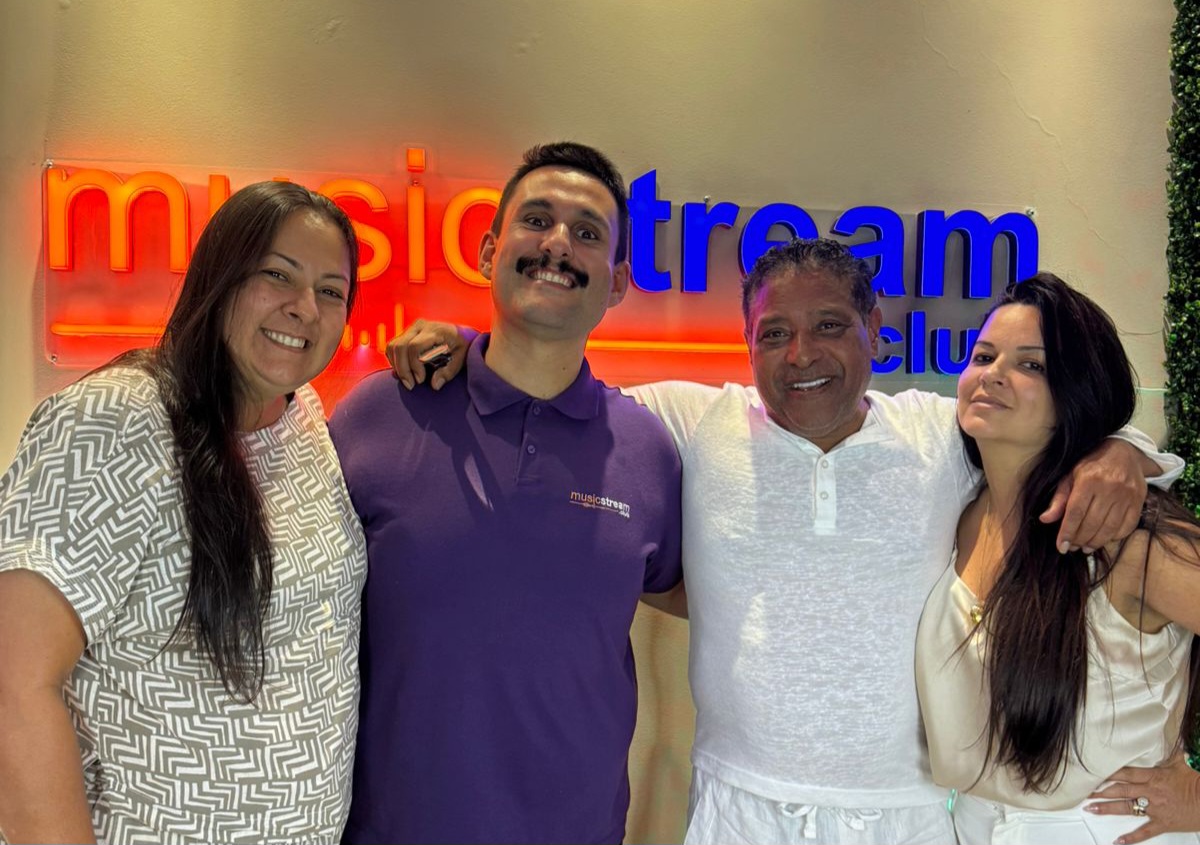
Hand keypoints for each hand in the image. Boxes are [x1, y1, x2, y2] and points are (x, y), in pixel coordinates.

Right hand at [385, 320, 467, 389]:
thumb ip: (448, 372)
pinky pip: (392, 347)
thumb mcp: (462, 359)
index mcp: (435, 330)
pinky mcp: (406, 333)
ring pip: (393, 346)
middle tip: (410, 385)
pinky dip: (394, 361)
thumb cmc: (463, 347)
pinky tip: (405, 371)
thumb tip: (434, 385)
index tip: (420, 380)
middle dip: (402, 369)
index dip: (414, 365)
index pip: (415, 346)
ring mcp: (412, 328)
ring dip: (396, 366)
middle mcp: (421, 326)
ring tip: (407, 380)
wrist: (462, 334)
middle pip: (400, 346)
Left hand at [1039, 439, 1145, 554]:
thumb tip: (1045, 519)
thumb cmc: (1091, 465)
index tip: (1062, 546)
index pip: (1076, 512)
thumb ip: (1059, 499)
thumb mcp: (1070, 477)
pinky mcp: (1139, 500)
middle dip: (1080, 539)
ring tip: (1086, 547)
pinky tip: (1104, 538)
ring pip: (1110, 527)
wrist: (1123, 452)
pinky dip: (1115, 537)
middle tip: (1073, 547)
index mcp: (1088, 480)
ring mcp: (1127, 495)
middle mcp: (1109, 487)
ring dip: (1096, 542)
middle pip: (1092, 523)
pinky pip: (1128, 525)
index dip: (1067, 532)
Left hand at [1086, 752, 1199, 843]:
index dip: (1109, 774)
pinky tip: (1118, 841)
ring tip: (1091, 809)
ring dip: (1108, 809)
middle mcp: (1151, 793)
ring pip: (1127, 809)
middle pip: (1121, 791)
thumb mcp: (1183, 763)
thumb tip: (1172, 742)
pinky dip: (1132, 838)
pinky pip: (1145, 832)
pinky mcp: (1163, 824)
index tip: (1094, 773)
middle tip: (1085, 792)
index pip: (1126, 773)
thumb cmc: (1198, 782)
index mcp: (1154, 777)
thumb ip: (1171, 755)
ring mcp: (1156, 809)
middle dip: (1101, 791)